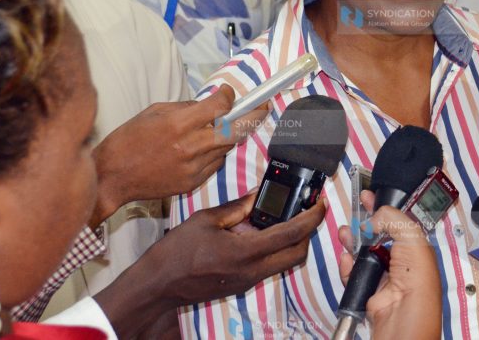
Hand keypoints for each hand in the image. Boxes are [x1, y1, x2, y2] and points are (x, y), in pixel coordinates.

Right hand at [90, 85, 240, 224]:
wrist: (112, 178)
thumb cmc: (128, 141)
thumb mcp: (154, 112)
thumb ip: (186, 107)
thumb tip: (209, 105)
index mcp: (178, 124)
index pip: (220, 106)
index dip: (229, 96)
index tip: (229, 93)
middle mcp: (190, 146)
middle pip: (236, 130)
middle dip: (254, 116)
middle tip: (262, 107)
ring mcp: (194, 167)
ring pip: (227, 147)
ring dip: (229, 136)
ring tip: (220, 129)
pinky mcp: (193, 182)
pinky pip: (215, 164)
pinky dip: (214, 153)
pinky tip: (202, 149)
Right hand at [156, 192, 324, 304]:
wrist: (158, 285)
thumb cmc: (176, 252)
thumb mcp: (206, 219)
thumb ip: (238, 207)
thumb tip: (259, 194)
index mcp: (246, 252)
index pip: (292, 234)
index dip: (312, 217)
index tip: (320, 204)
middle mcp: (253, 271)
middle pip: (298, 254)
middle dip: (308, 231)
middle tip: (307, 210)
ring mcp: (248, 281)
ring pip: (285, 262)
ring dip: (291, 241)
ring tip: (282, 216)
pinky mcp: (242, 284)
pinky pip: (269, 266)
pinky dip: (273, 249)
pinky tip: (258, 231)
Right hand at [337, 191, 441, 339]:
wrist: (403, 313)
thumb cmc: (416, 277)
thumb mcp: (411, 235)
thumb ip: (392, 218)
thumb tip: (373, 219)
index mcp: (416, 247)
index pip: (398, 222)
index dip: (383, 209)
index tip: (370, 197)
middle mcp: (401, 261)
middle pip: (378, 235)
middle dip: (364, 223)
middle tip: (354, 211)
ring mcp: (384, 276)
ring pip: (363, 253)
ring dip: (352, 241)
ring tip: (344, 233)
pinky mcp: (369, 290)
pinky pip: (353, 273)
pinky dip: (347, 266)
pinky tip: (346, 258)